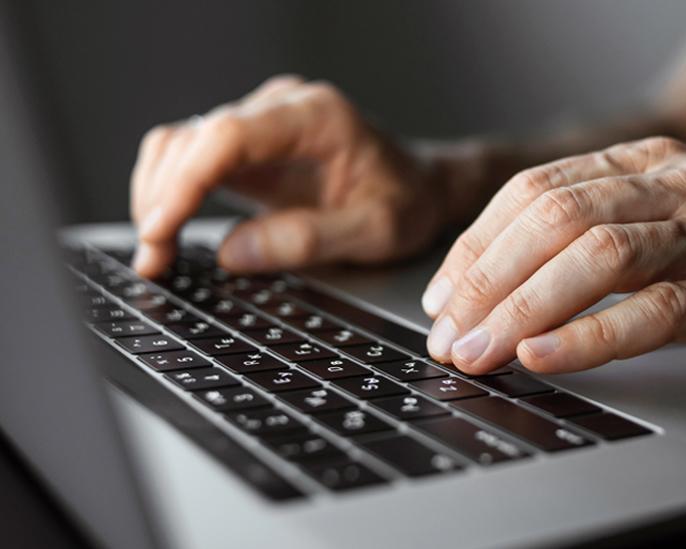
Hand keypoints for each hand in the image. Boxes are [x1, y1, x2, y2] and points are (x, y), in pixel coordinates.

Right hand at [131, 75, 456, 276]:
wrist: (422, 187)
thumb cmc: (408, 204)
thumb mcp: (376, 232)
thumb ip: (307, 240)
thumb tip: (231, 252)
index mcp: (317, 116)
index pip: (229, 135)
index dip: (185, 182)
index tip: (160, 229)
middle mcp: (282, 106)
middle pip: (195, 138)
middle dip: (163, 199)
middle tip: (154, 259)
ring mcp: (262, 121)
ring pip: (182, 144)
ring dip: (158, 195)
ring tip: (156, 253)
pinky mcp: (251, 144)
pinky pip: (193, 157)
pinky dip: (171, 193)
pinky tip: (167, 230)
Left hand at [421, 137, 685, 372]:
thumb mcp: (669, 224)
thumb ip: (596, 237)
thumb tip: (496, 286)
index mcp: (648, 163)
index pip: (537, 189)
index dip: (478, 243)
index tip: (442, 293)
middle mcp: (678, 183)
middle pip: (556, 217)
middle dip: (487, 278)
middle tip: (448, 332)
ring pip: (598, 256)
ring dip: (524, 307)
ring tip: (480, 350)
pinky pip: (657, 309)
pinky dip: (591, 334)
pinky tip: (546, 356)